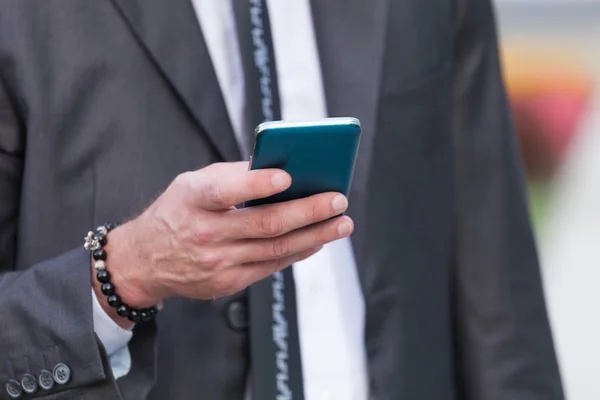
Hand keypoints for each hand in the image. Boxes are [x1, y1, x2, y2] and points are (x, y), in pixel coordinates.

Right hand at [99, 162, 352, 314]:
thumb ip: (233, 176)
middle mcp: (205, 233)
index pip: (225, 192)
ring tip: (341, 223)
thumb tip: (283, 168)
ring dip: (315, 235)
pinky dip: (298, 251)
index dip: (257, 184)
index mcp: (193, 200)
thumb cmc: (176, 212)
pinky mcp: (228, 282)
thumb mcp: (192, 183)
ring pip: (276, 249)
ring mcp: (217, 262)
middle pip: (265, 224)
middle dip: (308, 211)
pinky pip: (271, 266)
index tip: (288, 176)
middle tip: (338, 200)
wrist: (145, 261)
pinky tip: (318, 239)